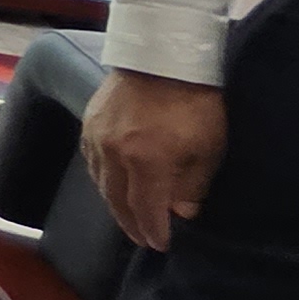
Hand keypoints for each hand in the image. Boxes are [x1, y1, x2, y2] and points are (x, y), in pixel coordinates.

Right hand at [82, 67, 227, 252]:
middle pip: (117, 200)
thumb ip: (193, 184)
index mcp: (146, 162)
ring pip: (100, 181)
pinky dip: (102, 177)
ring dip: (114, 202)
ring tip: (126, 213)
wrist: (164, 55)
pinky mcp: (89, 121)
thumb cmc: (195, 101)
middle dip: (131, 223)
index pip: (145, 209)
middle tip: (142, 238)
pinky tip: (110, 180)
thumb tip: (182, 211)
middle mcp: (114, 154)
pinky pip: (91, 159)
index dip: (153, 231)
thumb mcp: (209, 147)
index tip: (161, 244)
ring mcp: (97, 137)